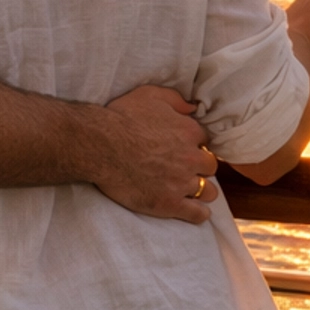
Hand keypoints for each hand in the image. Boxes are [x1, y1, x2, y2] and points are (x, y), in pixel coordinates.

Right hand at [92, 84, 219, 224]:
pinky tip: (195, 211)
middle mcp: (190, 157)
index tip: (183, 148)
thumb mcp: (149, 95)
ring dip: (202, 190)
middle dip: (200, 167)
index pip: (204, 140)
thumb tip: (192, 107)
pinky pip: (197, 214)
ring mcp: (181, 182)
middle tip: (185, 168)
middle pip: (210, 166)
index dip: (194, 144)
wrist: (100, 146)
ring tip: (190, 190)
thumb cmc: (121, 118)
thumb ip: (175, 99)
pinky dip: (199, 213)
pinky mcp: (170, 203)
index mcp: (188, 131)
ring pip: (208, 191)